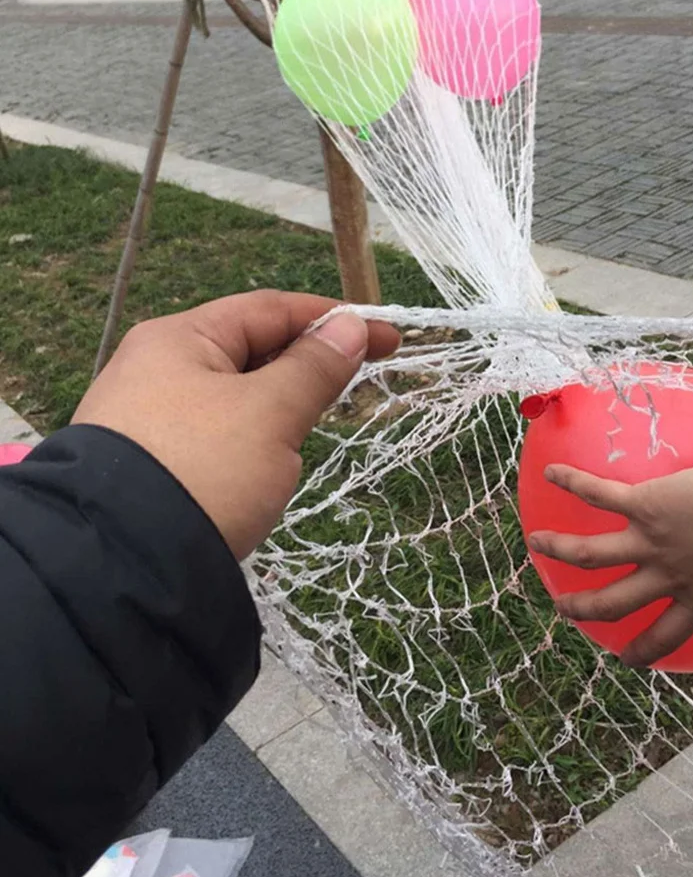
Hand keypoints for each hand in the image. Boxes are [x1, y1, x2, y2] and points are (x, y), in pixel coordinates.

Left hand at [73, 291, 398, 559]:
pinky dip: (253, 439)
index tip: (388, 338)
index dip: (333, 320)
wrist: (121, 567)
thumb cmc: (204, 469)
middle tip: (358, 387)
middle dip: (307, 366)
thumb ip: (315, 367)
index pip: (270, 309)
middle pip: (251, 350)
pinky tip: (267, 466)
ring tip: (307, 433)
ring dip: (281, 407)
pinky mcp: (154, 463)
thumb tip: (351, 327)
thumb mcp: (270, 413)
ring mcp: (150, 418)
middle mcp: (157, 368)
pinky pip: (218, 434)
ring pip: (237, 397)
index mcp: (180, 339)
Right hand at [529, 461, 692, 666]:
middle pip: (612, 603)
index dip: (644, 651)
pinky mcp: (644, 505)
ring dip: (559, 549)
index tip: (627, 658)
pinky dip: (572, 483)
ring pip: (590, 554)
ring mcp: (651, 542)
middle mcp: (668, 577)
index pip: (666, 635)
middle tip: (564, 607)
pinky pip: (600, 495)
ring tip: (537, 544)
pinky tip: (551, 472)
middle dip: (583, 609)